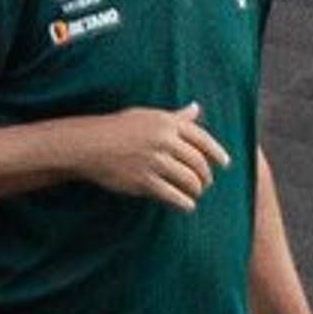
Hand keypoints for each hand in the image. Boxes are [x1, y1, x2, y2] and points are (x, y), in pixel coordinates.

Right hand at [78, 101, 230, 208]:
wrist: (88, 145)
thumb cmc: (118, 129)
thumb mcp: (147, 117)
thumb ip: (176, 117)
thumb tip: (197, 108)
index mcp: (168, 123)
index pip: (203, 139)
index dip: (217, 153)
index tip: (225, 164)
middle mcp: (164, 141)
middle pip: (199, 163)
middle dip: (206, 176)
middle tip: (207, 183)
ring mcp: (154, 161)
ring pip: (190, 181)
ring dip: (197, 190)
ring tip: (196, 193)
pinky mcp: (144, 181)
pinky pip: (174, 195)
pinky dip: (185, 203)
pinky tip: (187, 205)